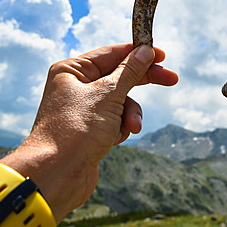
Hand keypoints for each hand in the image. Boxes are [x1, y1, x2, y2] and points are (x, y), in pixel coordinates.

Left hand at [0, 44, 177, 221]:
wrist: (56, 175)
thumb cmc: (75, 130)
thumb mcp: (108, 95)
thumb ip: (130, 72)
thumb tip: (145, 51)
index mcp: (72, 70)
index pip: (111, 53)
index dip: (138, 53)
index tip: (162, 55)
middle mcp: (75, 86)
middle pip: (118, 76)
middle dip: (143, 82)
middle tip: (171, 79)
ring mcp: (82, 109)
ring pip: (120, 101)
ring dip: (130, 114)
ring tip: (131, 127)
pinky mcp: (89, 129)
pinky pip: (114, 120)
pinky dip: (120, 128)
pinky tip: (115, 140)